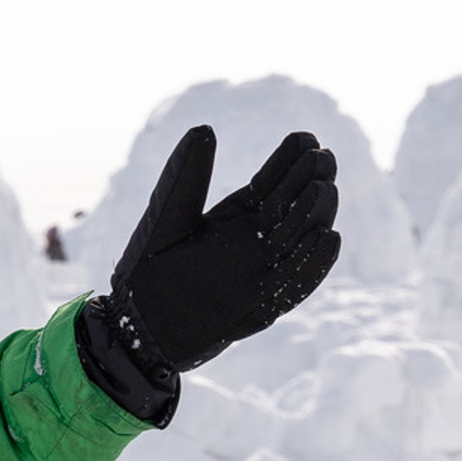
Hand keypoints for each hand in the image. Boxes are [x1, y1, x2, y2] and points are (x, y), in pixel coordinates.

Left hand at [84, 128, 342, 413]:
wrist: (133, 331)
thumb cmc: (146, 273)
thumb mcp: (166, 220)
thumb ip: (185, 179)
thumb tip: (204, 129)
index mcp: (239, 215)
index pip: (276, 181)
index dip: (292, 160)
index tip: (306, 139)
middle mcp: (257, 242)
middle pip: (297, 206)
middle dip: (311, 182)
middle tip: (320, 160)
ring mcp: (262, 274)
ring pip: (302, 240)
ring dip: (316, 216)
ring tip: (322, 191)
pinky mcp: (260, 307)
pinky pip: (295, 285)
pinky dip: (314, 264)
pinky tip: (328, 237)